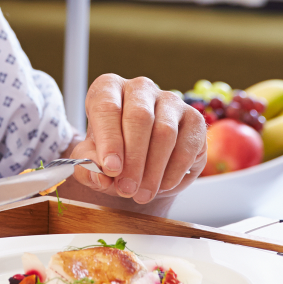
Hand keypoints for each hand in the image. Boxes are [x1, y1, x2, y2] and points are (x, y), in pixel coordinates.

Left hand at [64, 74, 207, 203]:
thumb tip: (101, 175)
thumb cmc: (113, 155)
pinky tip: (162, 186)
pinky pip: (187, 145)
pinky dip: (174, 171)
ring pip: (165, 132)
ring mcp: (171, 100)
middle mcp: (140, 89)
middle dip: (133, 159)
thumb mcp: (92, 162)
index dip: (109, 140)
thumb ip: (88, 168)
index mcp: (109, 89)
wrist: (142, 165)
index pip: (107, 107)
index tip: (111, 169)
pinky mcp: (195, 119)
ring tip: (142, 194)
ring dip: (153, 169)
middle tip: (126, 189)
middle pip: (139, 117)